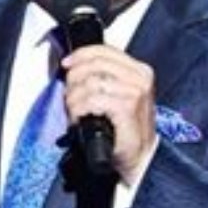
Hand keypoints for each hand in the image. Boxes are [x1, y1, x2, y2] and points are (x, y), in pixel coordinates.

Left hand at [60, 45, 156, 180]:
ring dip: (75, 97)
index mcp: (139, 71)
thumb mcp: (118, 95)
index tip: (67, 63)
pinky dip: (80, 108)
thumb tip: (75, 68)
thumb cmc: (126, 129)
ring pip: (91, 82)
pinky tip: (79, 117)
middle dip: (75, 78)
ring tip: (74, 110)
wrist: (140, 157)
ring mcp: (135, 92)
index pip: (104, 50)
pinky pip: (93, 99)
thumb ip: (103, 78)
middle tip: (69, 94)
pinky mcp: (128, 107)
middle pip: (95, 64)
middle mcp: (140, 78)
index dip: (81, 55)